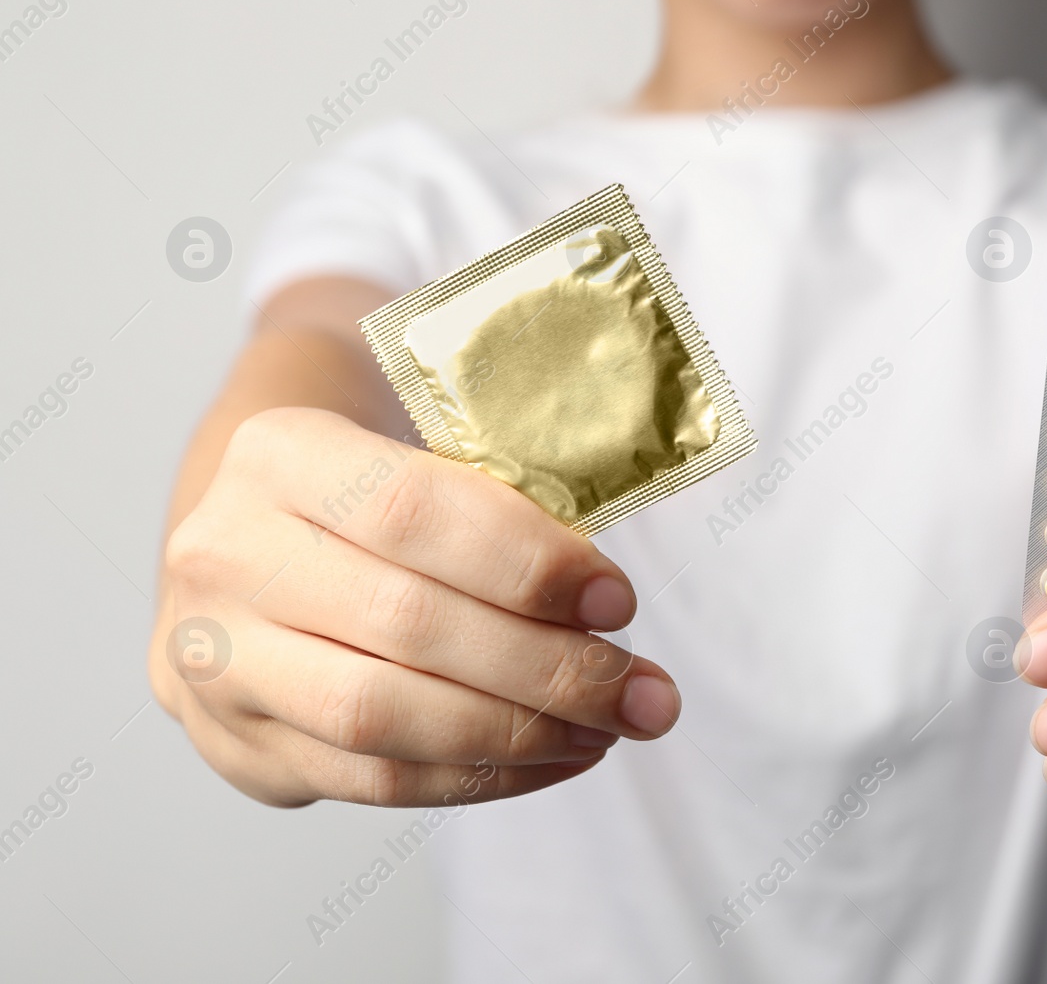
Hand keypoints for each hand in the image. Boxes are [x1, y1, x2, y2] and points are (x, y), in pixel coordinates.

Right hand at [149, 407, 680, 807]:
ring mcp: (217, 659)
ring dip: (519, 734)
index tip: (617, 601)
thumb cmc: (371, 500)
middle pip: (405, 624)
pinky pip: (372, 781)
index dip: (525, 563)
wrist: (251, 547)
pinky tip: (553, 758)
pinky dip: (479, 778)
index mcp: (279, 455)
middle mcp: (226, 555)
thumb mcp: (417, 457)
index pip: (411, 510)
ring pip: (382, 717)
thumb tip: (605, 605)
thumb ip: (495, 510)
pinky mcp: (236, 743)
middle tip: (639, 690)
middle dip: (547, 667)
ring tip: (606, 728)